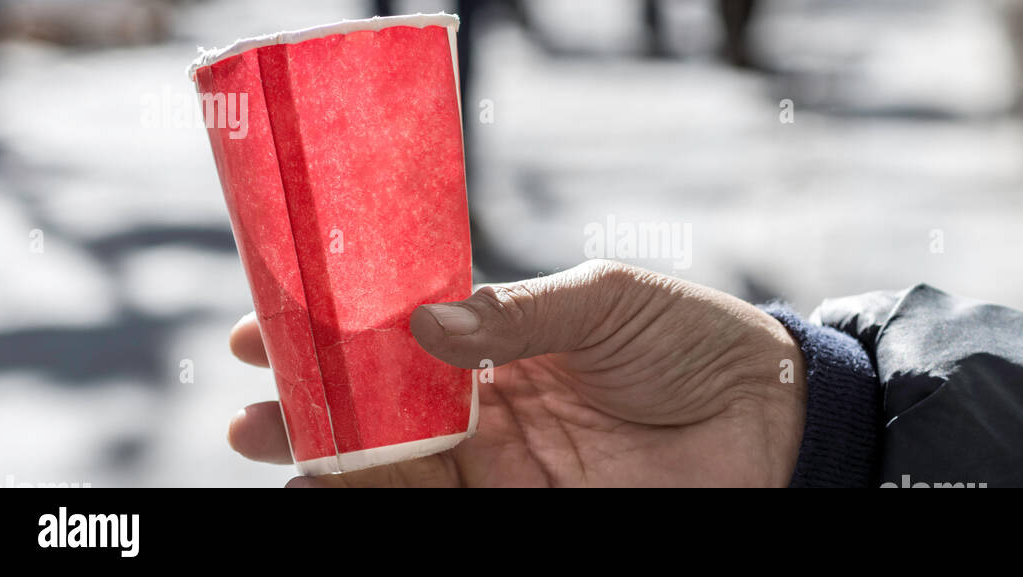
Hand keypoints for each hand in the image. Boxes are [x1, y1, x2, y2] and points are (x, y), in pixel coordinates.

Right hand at [228, 260, 806, 486]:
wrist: (772, 413)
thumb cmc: (693, 338)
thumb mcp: (605, 298)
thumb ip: (517, 311)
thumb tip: (423, 323)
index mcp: (504, 338)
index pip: (398, 336)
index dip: (336, 331)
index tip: (265, 324)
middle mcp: (491, 401)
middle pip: (382, 406)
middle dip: (315, 404)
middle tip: (250, 404)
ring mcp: (505, 459)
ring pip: (398, 461)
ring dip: (333, 455)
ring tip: (267, 442)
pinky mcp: (527, 505)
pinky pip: (444, 503)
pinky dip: (386, 494)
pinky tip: (332, 484)